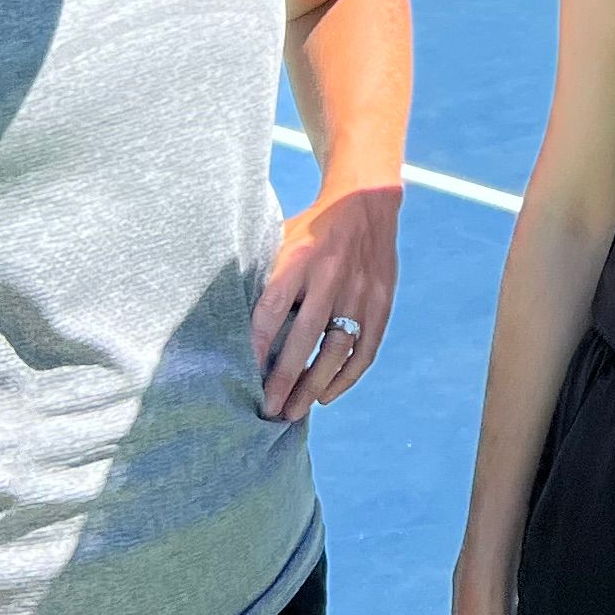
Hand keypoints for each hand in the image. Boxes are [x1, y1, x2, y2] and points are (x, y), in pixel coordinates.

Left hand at [255, 180, 399, 417]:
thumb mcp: (281, 241)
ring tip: (294, 412)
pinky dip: (346, 376)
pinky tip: (327, 394)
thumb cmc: (310, 229)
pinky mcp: (382, 302)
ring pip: (337, 350)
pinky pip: (365, 349)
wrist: (366, 202)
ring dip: (315, 386)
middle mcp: (331, 277)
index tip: (243, 379)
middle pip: (305, 338)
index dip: (257, 347)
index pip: (273, 310)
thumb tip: (231, 325)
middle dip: (285, 379)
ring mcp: (361, 291)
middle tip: (268, 411)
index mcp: (300, 259)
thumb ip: (264, 278)